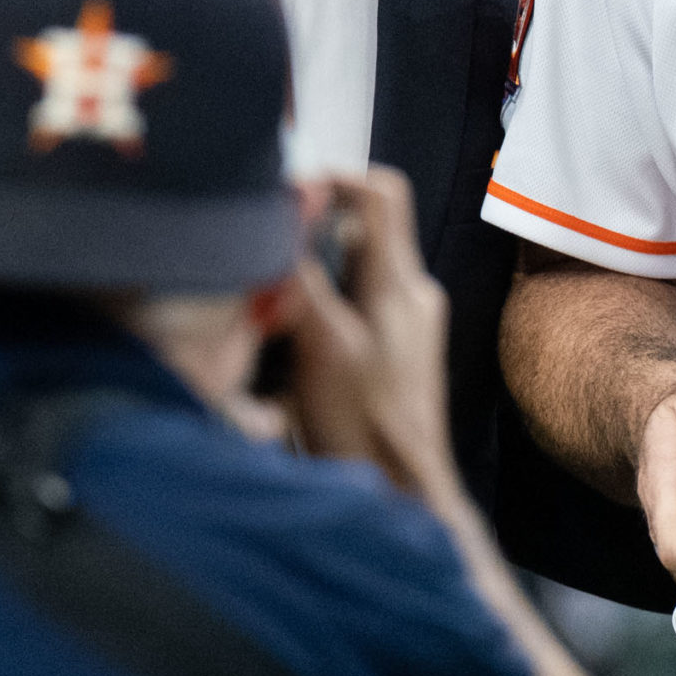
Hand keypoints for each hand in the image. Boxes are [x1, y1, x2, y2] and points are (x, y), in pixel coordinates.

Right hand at [276, 168, 455, 494]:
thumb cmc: (366, 427)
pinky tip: (286, 338)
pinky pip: (355, 307)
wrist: (402, 495)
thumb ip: (301, 278)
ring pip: (352, 271)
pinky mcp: (396, 353)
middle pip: (360, 231)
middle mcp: (412, 293)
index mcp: (401, 282)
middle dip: (310, 233)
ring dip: (311, 274)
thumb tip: (279, 217)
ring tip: (267, 296)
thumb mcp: (321, 345)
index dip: (337, 179)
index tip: (286, 193)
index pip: (383, 193)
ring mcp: (408, 323)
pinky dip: (320, 308)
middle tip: (262, 251)